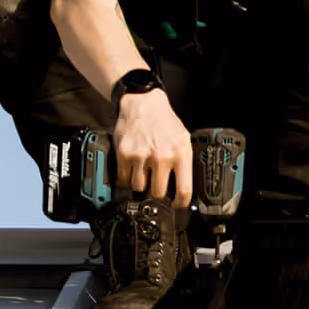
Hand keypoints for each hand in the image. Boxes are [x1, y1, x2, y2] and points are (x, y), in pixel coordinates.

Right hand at [112, 87, 191, 203]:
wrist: (143, 103)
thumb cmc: (164, 122)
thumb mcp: (183, 139)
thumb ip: (183, 162)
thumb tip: (184, 188)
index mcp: (181, 153)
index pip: (184, 190)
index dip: (180, 203)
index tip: (176, 205)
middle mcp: (162, 156)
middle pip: (158, 192)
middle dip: (157, 191)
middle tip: (156, 183)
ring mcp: (142, 155)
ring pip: (139, 187)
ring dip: (141, 182)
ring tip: (144, 169)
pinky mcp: (125, 154)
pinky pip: (124, 178)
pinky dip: (127, 175)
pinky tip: (133, 165)